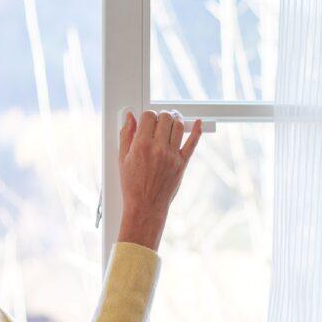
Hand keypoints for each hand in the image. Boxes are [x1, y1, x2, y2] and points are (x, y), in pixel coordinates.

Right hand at [117, 110, 200, 249]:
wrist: (146, 206)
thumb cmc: (132, 185)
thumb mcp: (122, 159)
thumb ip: (126, 135)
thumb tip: (130, 118)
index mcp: (141, 146)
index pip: (148, 116)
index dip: (147, 115)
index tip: (147, 120)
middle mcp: (158, 148)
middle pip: (165, 118)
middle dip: (162, 115)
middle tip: (160, 119)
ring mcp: (172, 155)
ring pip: (179, 126)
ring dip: (176, 118)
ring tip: (173, 118)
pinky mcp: (182, 163)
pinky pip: (193, 143)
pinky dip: (197, 130)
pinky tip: (198, 122)